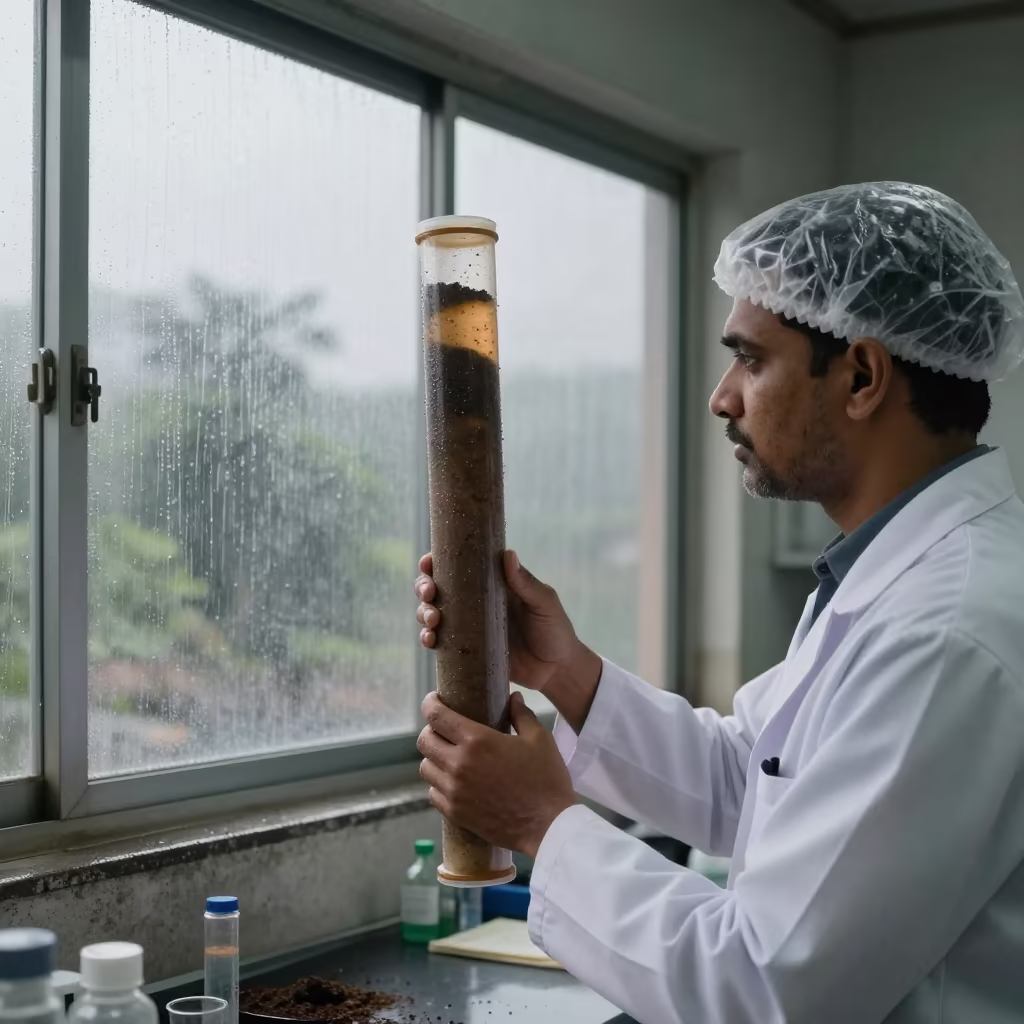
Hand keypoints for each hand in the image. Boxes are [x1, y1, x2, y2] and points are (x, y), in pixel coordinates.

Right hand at [414, 551, 602, 731]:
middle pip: (437, 587)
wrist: (556, 670)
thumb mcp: (544, 604)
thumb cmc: (555, 630)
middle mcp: (474, 602)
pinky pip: (440, 642)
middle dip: (424, 587)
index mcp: (491, 583)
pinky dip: (428, 638)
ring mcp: (468, 627)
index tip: (428, 563)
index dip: (437, 561)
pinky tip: (430, 641)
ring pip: (432, 613)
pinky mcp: (466, 651)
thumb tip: (508, 554)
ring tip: (434, 620)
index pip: (458, 565)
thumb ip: (526, 583)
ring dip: (424, 612)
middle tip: (430, 594)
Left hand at [418, 691, 575, 858]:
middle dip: (431, 731)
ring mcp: (454, 791)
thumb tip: (513, 697)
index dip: (430, 704)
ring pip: (426, 768)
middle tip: (444, 730)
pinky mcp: (455, 813)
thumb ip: (521, 714)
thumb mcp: (539, 739)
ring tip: (449, 757)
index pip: (437, 716)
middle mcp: (459, 764)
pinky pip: (433, 793)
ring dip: (434, 759)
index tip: (433, 701)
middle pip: (425, 741)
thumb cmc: (546, 778)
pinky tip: (454, 782)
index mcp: (477, 740)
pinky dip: (439, 785)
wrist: (549, 825)